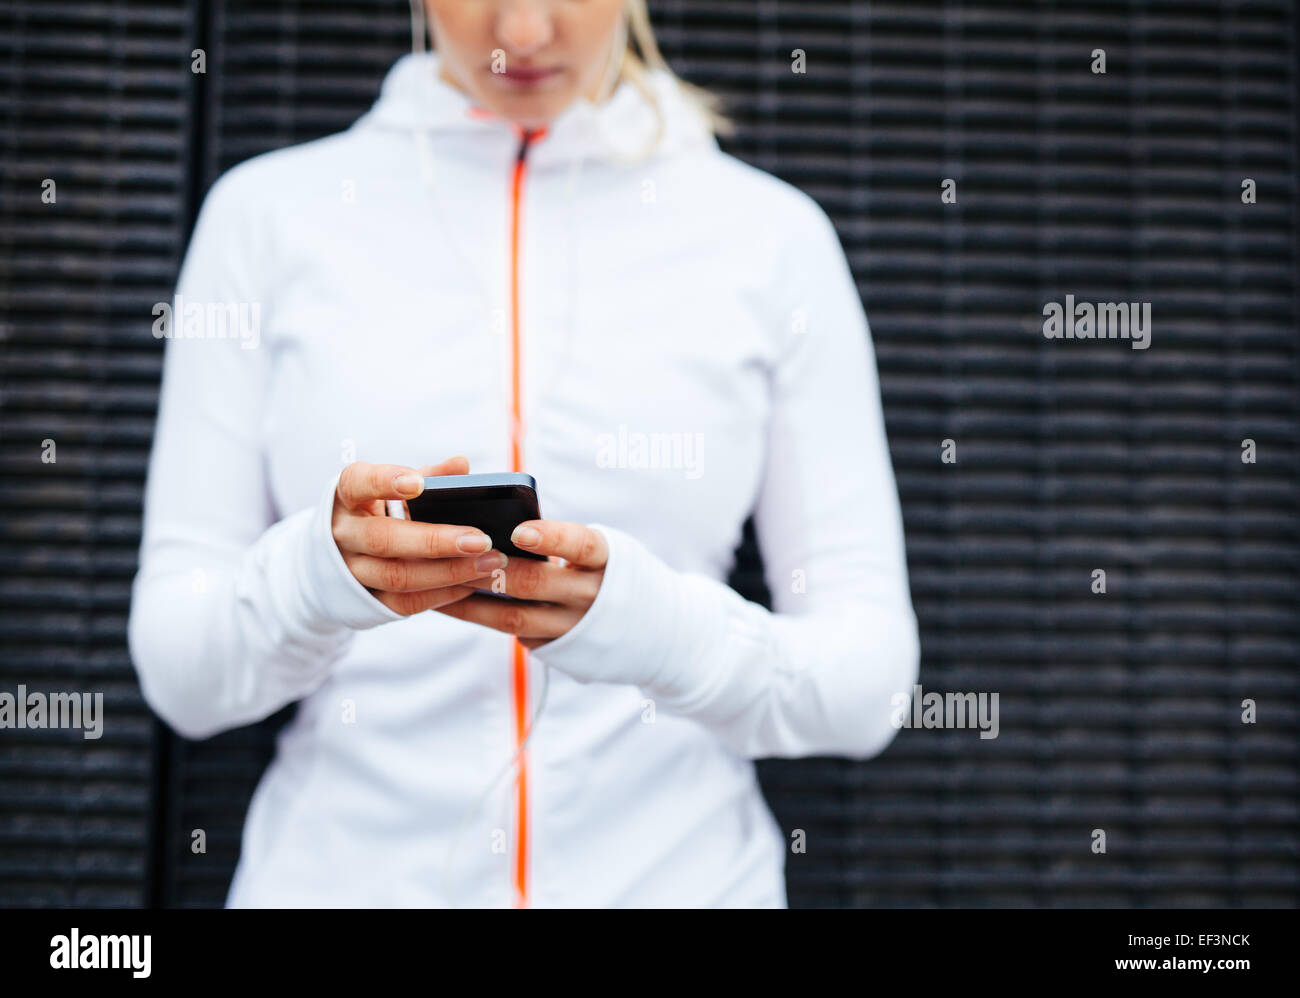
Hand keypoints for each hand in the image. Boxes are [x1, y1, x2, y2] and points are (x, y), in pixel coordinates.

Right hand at [331, 457, 507, 615]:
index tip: (418, 484)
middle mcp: (343, 534)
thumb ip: (429, 476)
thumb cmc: (382, 509)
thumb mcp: (397, 488)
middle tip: (481, 540)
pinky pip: (405, 603)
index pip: (357, 484)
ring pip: (397, 576)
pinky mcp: (367, 601)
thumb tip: (461, 465)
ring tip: (490, 562)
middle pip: (383, 540)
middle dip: (436, 541)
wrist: (347, 553)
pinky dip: (443, 595)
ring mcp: (351, 571)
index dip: (384, 482)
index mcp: (348, 496)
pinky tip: (473, 584)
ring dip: (449, 572)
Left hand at [435, 519, 608, 648]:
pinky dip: (476, 614)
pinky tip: (446, 602)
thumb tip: (491, 523)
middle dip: (492, 568)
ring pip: (514, 615)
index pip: (581, 545)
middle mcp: (592, 595)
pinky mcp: (551, 646)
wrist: (629, 622)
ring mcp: (571, 627)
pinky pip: (508, 630)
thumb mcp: (590, 548)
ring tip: (435, 578)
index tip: (518, 532)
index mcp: (605, 559)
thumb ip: (554, 537)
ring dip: (471, 597)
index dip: (551, 538)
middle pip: (537, 582)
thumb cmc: (593, 567)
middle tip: (454, 552)